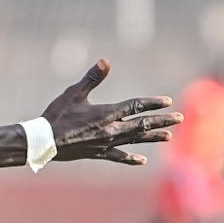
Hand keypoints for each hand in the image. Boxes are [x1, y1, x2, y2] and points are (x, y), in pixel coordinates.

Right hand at [41, 60, 181, 165]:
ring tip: (168, 136)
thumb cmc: (57, 115)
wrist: (44, 143)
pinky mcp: (99, 153)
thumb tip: (106, 61)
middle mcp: (111, 129)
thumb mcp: (74, 93)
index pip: (135, 106)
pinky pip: (119, 157)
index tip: (168, 101)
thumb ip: (92, 78)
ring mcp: (106, 143)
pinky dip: (131, 158)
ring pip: (135, 140)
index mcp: (107, 113)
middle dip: (162, 120)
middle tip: (179, 118)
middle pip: (142, 124)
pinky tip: (142, 161)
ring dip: (152, 137)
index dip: (152, 103)